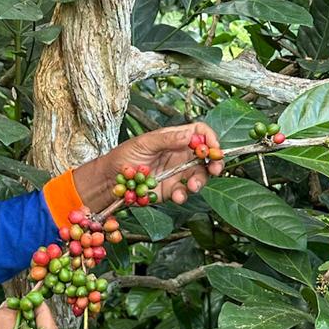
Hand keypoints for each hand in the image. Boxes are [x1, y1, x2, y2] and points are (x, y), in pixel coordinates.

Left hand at [73, 120, 224, 212]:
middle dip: (215, 162)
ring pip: (199, 176)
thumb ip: (167, 139)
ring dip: (200, 181)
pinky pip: (184, 192)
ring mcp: (177, 173)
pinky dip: (184, 195)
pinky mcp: (172, 189)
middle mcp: (180, 155)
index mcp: (175, 138)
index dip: (210, 138)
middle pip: (206, 156)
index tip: (214, 148)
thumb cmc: (124, 156)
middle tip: (216, 169)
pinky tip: (177, 195)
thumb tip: (189, 136)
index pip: (199, 133)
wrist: (111, 180)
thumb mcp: (144, 143)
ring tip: (192, 186)